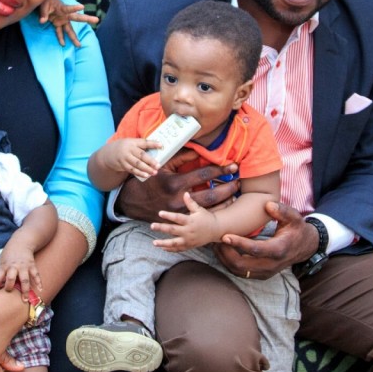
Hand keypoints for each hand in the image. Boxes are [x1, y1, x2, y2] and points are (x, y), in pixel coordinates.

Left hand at [0, 245, 42, 299]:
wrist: (21, 242)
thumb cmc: (9, 254)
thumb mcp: (1, 261)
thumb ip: (1, 273)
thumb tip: (0, 286)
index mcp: (4, 266)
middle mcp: (13, 267)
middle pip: (11, 278)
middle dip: (9, 287)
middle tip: (10, 293)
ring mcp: (24, 267)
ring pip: (24, 279)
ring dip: (25, 290)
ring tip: (25, 300)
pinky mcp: (32, 266)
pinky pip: (35, 275)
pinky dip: (39, 282)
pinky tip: (41, 289)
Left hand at [38, 0, 99, 46]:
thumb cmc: (46, 0)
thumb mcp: (43, 5)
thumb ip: (43, 13)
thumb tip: (42, 21)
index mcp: (63, 8)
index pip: (70, 8)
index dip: (75, 8)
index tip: (82, 7)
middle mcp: (65, 15)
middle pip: (77, 18)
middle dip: (86, 19)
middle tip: (97, 20)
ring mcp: (62, 20)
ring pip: (69, 29)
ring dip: (73, 37)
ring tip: (79, 45)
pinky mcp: (57, 23)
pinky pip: (59, 32)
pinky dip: (60, 38)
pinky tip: (63, 44)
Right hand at [102, 137, 162, 181]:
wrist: (108, 153)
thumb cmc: (125, 148)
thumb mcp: (131, 143)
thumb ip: (141, 147)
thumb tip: (156, 151)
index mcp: (133, 142)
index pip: (144, 142)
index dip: (153, 144)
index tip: (161, 145)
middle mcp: (129, 149)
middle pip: (141, 155)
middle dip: (150, 161)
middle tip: (158, 165)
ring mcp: (125, 157)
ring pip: (137, 164)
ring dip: (146, 169)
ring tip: (154, 172)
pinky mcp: (123, 165)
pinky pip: (132, 170)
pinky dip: (139, 173)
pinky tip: (146, 175)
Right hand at [114, 148, 238, 222]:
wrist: (133, 201)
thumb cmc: (149, 179)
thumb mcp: (163, 164)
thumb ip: (182, 157)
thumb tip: (200, 151)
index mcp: (176, 184)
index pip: (203, 175)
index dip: (220, 170)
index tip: (232, 166)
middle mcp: (179, 200)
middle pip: (211, 196)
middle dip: (228, 187)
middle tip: (239, 180)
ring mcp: (181, 213)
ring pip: (209, 210)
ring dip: (224, 201)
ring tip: (236, 193)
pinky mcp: (180, 221)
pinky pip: (201, 217)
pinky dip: (215, 211)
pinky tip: (224, 205)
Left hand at [151, 191, 220, 250]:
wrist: (216, 230)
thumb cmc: (206, 218)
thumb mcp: (199, 209)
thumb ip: (191, 203)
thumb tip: (185, 193)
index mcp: (191, 221)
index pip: (178, 218)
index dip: (168, 215)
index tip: (159, 213)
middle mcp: (189, 231)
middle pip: (173, 230)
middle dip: (162, 228)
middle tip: (152, 226)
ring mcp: (189, 240)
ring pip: (174, 243)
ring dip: (163, 243)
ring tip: (154, 243)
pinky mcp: (190, 246)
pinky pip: (179, 249)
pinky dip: (171, 249)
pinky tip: (162, 248)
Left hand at [214, 199, 316, 278]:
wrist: (305, 247)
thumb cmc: (296, 229)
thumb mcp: (294, 217)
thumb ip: (282, 211)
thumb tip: (268, 204)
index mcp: (279, 250)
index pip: (256, 250)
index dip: (239, 244)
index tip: (225, 236)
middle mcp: (271, 264)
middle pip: (242, 265)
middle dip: (226, 253)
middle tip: (215, 238)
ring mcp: (265, 272)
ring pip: (239, 271)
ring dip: (225, 259)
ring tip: (215, 243)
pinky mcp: (260, 275)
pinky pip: (240, 273)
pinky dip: (229, 263)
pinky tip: (222, 250)